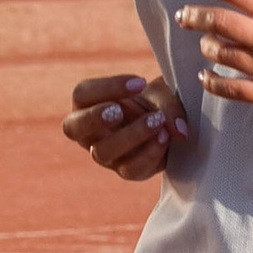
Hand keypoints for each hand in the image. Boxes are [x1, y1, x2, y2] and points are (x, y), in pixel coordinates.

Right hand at [64, 72, 187, 180]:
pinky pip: (130, 168)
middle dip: (95, 118)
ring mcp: (105, 155)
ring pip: (102, 152)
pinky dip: (149, 153)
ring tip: (156, 121)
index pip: (82, 94)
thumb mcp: (162, 94)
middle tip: (118, 110)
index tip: (139, 82)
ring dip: (130, 135)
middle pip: (73, 128)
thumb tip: (179, 132)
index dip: (107, 87)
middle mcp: (89, 132)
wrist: (171, 126)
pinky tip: (164, 138)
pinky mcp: (126, 170)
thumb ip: (168, 106)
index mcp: (88, 105)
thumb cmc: (156, 103)